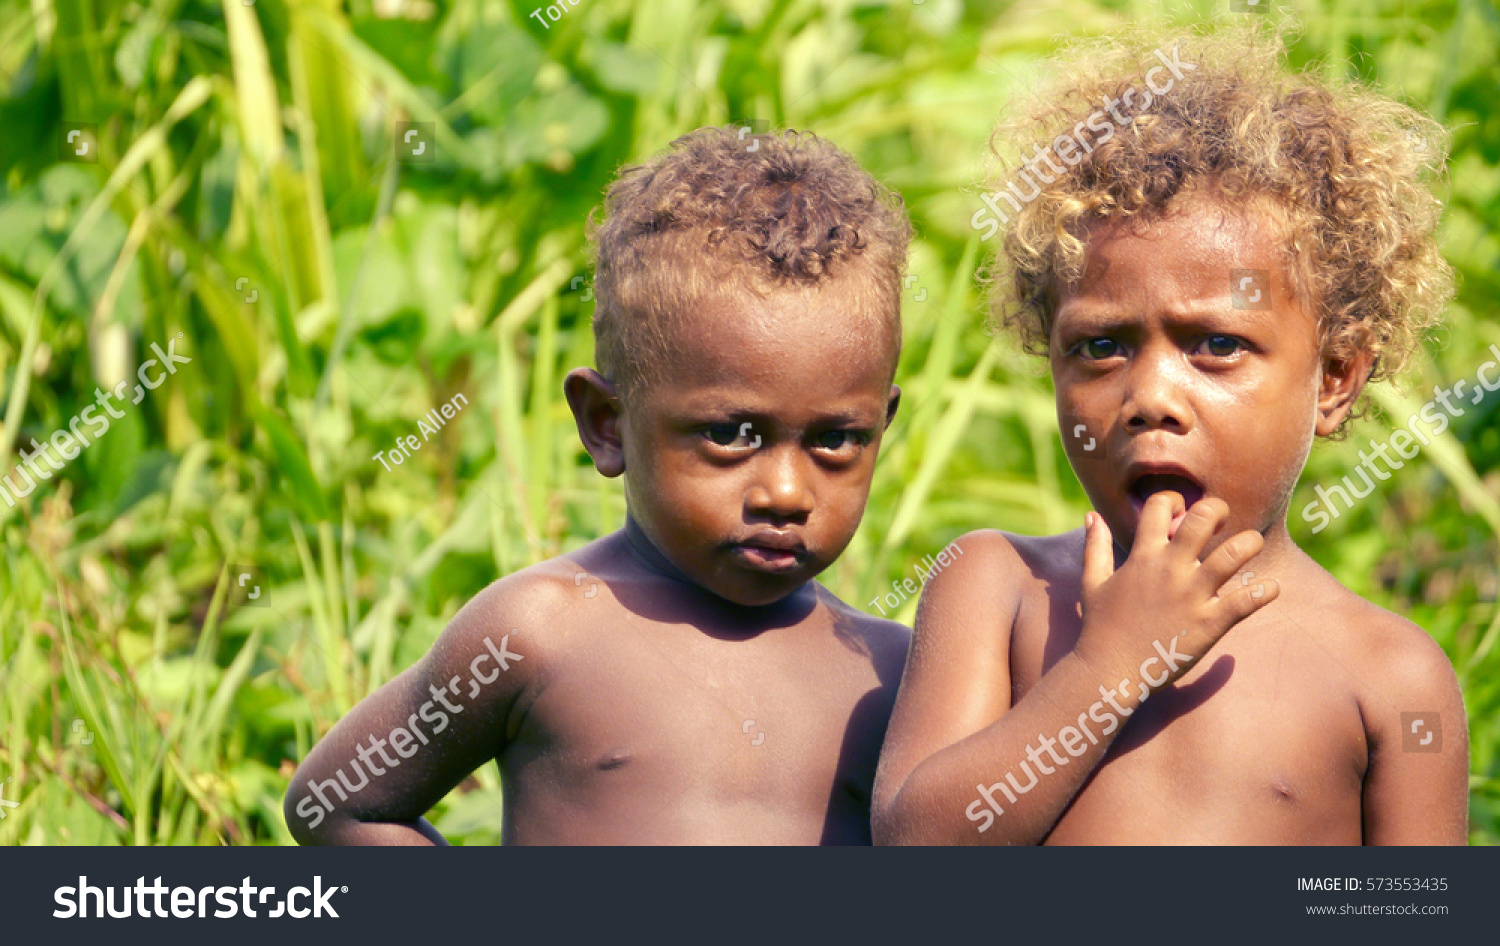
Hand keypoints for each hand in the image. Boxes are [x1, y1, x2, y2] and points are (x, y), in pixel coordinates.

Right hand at [1072, 494, 1278, 698]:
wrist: (1109, 671)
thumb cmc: (1100, 627)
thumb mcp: (1093, 582)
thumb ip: (1095, 546)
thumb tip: (1092, 515)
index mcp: (1142, 557)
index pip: (1160, 506)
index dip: (1174, 500)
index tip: (1181, 511)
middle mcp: (1169, 570)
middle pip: (1203, 518)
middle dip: (1218, 510)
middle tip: (1222, 520)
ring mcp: (1191, 596)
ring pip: (1234, 554)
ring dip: (1249, 543)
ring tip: (1252, 544)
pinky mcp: (1209, 623)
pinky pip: (1247, 601)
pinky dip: (1265, 592)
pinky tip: (1270, 589)